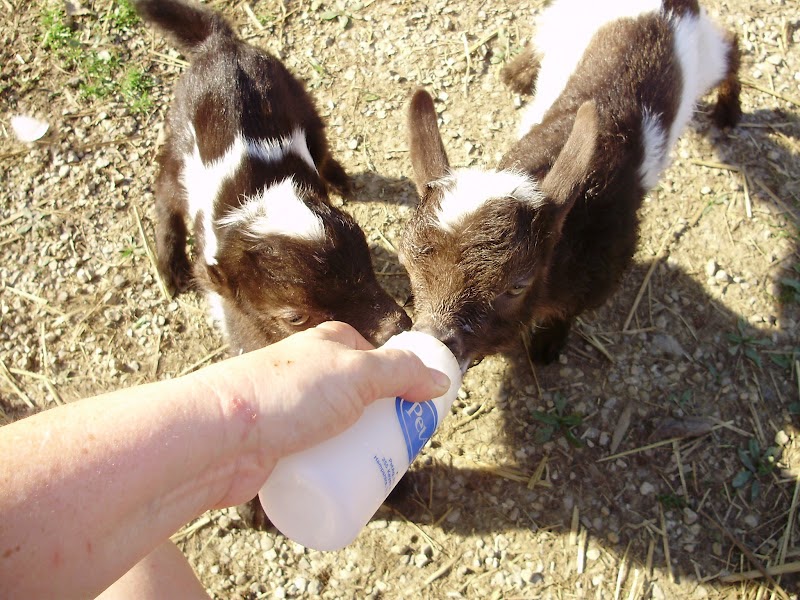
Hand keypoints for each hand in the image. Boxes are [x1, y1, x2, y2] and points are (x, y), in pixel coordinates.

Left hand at [193, 321, 449, 505]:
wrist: (215, 437)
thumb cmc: (284, 395)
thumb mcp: (356, 375)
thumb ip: (401, 372)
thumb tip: (439, 381)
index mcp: (330, 343)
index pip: (380, 360)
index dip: (405, 385)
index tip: (421, 415)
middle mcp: (310, 371)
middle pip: (363, 399)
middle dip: (385, 425)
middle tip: (403, 452)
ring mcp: (292, 408)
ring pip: (340, 429)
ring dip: (360, 450)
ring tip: (379, 473)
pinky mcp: (277, 442)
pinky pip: (317, 455)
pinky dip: (335, 468)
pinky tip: (346, 483)